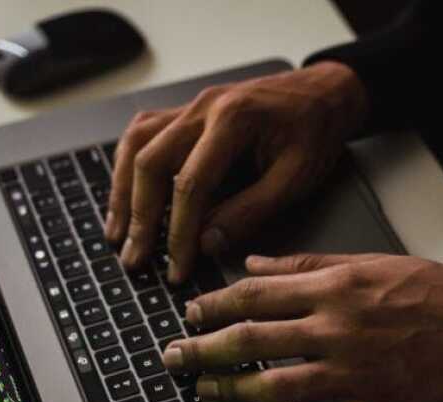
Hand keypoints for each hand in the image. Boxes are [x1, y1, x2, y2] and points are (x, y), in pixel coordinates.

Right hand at [105, 61, 367, 282]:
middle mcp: (203, 108)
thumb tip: (207, 244)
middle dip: (140, 217)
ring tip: (117, 233)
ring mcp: (191, 106)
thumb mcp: (296, 178)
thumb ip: (251, 211)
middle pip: (150, 162)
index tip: (177, 267)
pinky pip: (143, 134)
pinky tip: (124, 193)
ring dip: (122, 191)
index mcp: (233, 119)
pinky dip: (127, 165)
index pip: (191, 184)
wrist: (324, 93)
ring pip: (136, 145)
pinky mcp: (187, 113)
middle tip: (135, 258)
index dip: (179, 232)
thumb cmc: (315, 131)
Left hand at [161, 253, 442, 401]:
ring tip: (205, 394)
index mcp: (336, 287)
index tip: (189, 315)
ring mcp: (356, 375)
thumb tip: (255, 264)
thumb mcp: (372, 261)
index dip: (213, 306)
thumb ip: (307, 263)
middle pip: (251, 341)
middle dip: (203, 350)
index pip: (255, 295)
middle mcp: (338, 329)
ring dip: (232, 394)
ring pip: (276, 389)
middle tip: (174, 357)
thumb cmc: (440, 292)